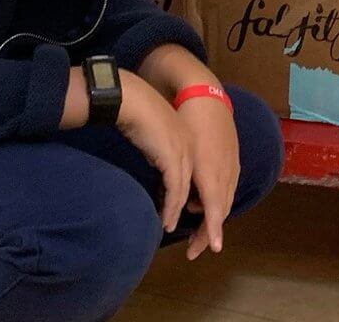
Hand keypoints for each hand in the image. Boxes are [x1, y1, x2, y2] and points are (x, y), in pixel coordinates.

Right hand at [114, 69, 192, 232]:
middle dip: (202, 216)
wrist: (135, 102)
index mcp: (192, 143)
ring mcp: (185, 154)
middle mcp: (193, 150)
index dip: (200, 198)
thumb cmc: (141, 115)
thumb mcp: (158, 139)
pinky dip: (171, 208)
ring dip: (179, 214)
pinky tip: (166, 220)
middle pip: (203, 189)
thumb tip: (161, 171)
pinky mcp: (173, 160)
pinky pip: (175, 191)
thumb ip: (164, 154)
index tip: (193, 213)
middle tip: (198, 236)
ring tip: (171, 229)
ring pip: (188, 193)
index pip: (202, 176)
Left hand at [177, 95, 239, 259]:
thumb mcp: (182, 155)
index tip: (214, 250)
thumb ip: (184, 182)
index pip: (216, 210)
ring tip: (197, 228)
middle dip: (209, 232)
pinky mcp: (233, 158)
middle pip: (222, 210)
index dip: (214, 231)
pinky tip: (203, 201)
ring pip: (226, 200)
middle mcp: (226, 172)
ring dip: (213, 217)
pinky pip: (228, 187)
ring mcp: (232, 165)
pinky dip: (217, 201)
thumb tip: (186, 204)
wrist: (206, 97)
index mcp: (213, 173)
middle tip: (194, 249)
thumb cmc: (188, 123)